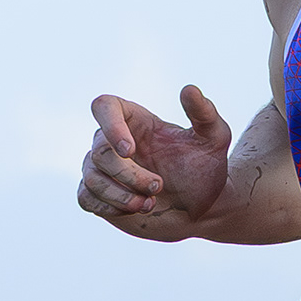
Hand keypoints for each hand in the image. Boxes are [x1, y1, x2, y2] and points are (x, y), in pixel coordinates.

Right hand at [78, 88, 234, 237]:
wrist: (203, 206)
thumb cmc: (206, 167)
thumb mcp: (214, 138)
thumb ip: (204, 113)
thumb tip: (189, 90)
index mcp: (134, 119)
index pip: (104, 107)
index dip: (110, 127)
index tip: (130, 150)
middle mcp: (112, 140)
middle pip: (100, 152)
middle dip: (130, 175)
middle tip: (159, 187)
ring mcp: (103, 169)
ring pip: (92, 179)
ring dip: (122, 195)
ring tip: (150, 203)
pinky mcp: (99, 195)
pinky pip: (86, 199)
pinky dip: (109, 207)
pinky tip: (135, 210)